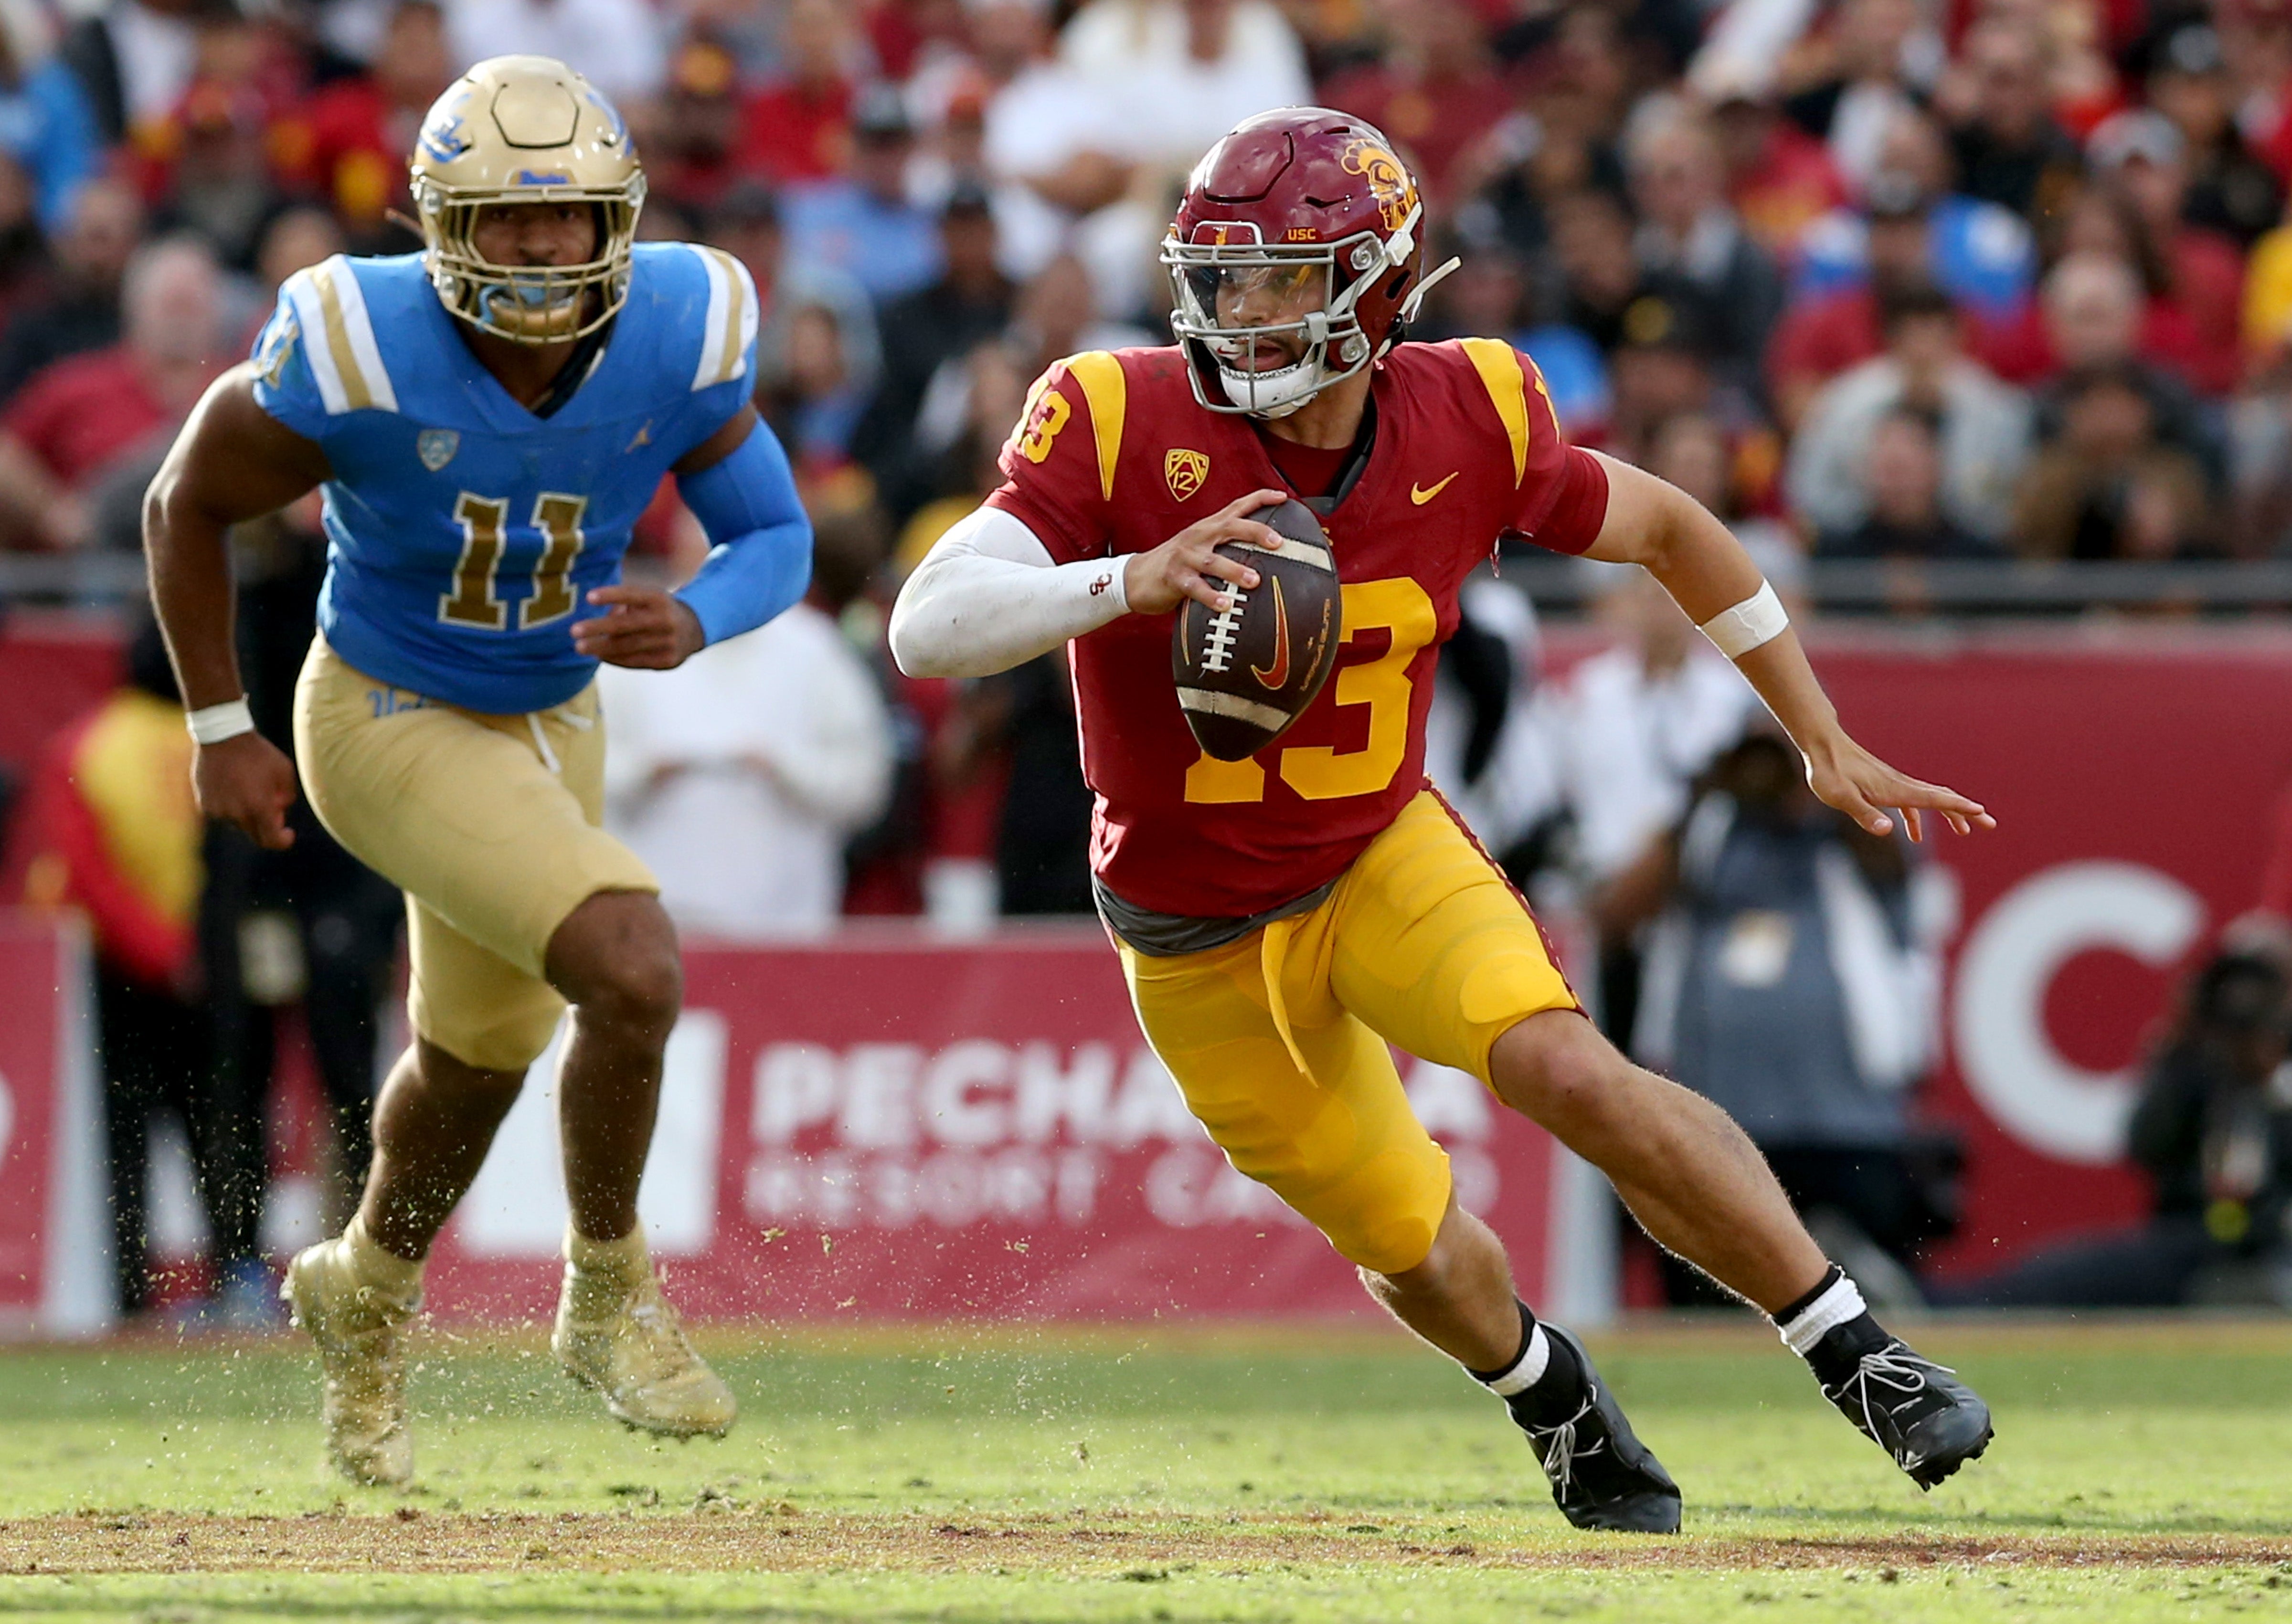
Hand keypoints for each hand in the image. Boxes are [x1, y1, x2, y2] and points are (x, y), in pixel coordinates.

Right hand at [194, 732, 296, 850]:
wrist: (222, 737)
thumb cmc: (258, 753)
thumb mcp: (284, 771)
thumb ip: (287, 796)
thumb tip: (279, 811)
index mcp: (258, 807)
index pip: (271, 840)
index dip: (283, 840)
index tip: (288, 833)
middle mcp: (236, 814)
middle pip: (255, 833)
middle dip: (266, 825)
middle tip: (271, 806)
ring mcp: (217, 811)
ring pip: (237, 823)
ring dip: (246, 814)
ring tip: (248, 787)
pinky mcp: (204, 805)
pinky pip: (221, 814)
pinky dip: (230, 807)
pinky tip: (232, 786)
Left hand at [572, 585, 705, 669]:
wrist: (694, 630)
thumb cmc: (658, 611)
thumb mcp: (647, 598)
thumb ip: (625, 605)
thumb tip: (599, 624)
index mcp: (660, 599)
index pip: (633, 595)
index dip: (612, 595)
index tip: (589, 597)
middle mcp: (666, 620)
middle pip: (627, 625)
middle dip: (599, 628)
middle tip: (574, 631)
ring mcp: (668, 642)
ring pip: (629, 646)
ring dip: (601, 647)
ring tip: (580, 647)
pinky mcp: (667, 661)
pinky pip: (635, 661)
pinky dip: (615, 659)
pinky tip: (600, 655)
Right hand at [1120, 488, 1285, 615]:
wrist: (1136, 577)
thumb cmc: (1177, 564)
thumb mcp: (1201, 547)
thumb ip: (1227, 548)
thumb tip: (1264, 557)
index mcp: (1208, 527)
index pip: (1237, 506)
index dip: (1260, 499)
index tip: (1283, 497)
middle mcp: (1199, 536)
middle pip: (1230, 527)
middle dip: (1256, 532)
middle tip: (1278, 542)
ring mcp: (1185, 556)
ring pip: (1213, 561)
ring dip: (1235, 570)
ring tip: (1254, 580)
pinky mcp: (1174, 577)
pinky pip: (1195, 587)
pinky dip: (1211, 596)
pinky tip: (1226, 604)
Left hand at [1803, 730, 1994, 843]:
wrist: (1822, 746)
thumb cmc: (1829, 772)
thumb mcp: (1841, 798)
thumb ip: (1865, 814)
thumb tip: (1889, 831)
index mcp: (1895, 789)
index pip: (1934, 799)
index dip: (1958, 806)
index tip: (1981, 813)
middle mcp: (1900, 784)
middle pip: (1941, 798)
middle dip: (1965, 812)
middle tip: (1989, 825)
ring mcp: (1894, 784)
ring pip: (1928, 799)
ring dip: (1948, 814)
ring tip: (1964, 831)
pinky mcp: (1883, 785)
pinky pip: (1909, 802)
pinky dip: (1918, 817)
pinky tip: (1913, 835)